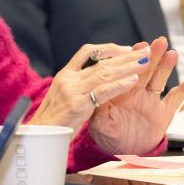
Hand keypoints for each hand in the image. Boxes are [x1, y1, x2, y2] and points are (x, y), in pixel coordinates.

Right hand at [30, 43, 154, 131]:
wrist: (38, 136)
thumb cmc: (53, 121)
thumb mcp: (64, 97)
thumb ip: (79, 86)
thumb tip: (98, 81)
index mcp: (65, 74)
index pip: (87, 51)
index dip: (108, 48)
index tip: (125, 49)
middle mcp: (69, 79)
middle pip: (102, 61)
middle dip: (126, 55)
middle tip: (145, 49)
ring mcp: (73, 91)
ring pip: (105, 73)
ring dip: (128, 66)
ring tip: (145, 61)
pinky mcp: (78, 105)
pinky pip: (103, 91)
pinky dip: (120, 84)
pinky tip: (133, 80)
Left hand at [87, 36, 183, 155]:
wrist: (122, 149)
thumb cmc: (109, 133)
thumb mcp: (100, 124)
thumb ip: (100, 112)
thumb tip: (98, 100)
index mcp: (120, 90)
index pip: (127, 71)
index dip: (133, 58)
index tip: (139, 47)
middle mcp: (137, 91)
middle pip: (146, 69)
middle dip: (152, 54)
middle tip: (159, 41)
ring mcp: (151, 101)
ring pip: (160, 80)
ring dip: (167, 67)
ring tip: (173, 54)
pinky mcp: (163, 114)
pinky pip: (174, 101)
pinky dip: (183, 92)